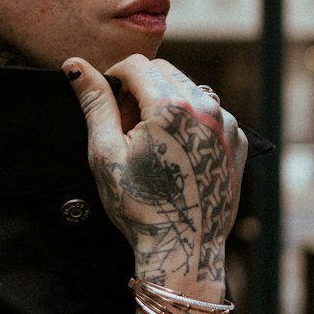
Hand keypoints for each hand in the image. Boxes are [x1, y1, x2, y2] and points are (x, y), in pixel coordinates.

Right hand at [64, 54, 247, 289]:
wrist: (184, 249)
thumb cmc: (139, 205)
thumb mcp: (106, 152)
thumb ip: (95, 102)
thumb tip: (75, 65)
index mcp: (170, 107)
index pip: (136, 64)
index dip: (115, 77)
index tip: (108, 103)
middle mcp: (206, 107)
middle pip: (164, 71)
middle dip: (140, 87)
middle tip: (126, 126)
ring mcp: (227, 123)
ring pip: (188, 88)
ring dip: (165, 101)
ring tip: (151, 141)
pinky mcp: (238, 139)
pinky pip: (210, 111)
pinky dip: (190, 120)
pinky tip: (176, 152)